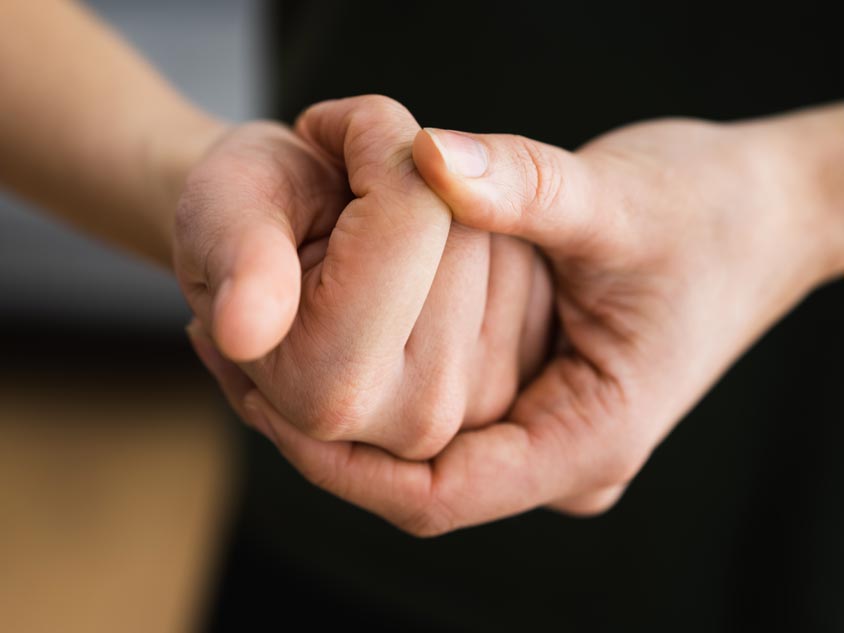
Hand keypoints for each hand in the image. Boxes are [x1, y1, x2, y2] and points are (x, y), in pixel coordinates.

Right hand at [177, 95, 552, 459]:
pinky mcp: (504, 391)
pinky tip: (419, 272)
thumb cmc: (247, 216)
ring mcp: (466, 410)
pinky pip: (528, 273)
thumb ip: (240, 261)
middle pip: (468, 240)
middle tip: (345, 215)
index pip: (415, 216)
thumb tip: (246, 330)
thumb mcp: (224, 206)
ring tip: (373, 249)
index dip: (376, 151)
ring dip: (448, 223)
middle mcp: (408, 422)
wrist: (283, 246)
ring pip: (506, 254)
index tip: (327, 154)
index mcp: (326, 391)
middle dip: (414, 194)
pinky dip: (483, 246)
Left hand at [240, 110, 843, 534]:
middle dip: (320, 428)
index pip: (434, 498)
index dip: (334, 462)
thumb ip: (521, 184)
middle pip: (414, 477)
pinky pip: (443, 407)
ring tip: (265, 337)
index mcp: (587, 439)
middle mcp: (563, 453)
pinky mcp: (540, 395)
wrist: (768, 213)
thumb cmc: (713, 214)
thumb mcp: (618, 198)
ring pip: (422, 445)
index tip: (257, 396)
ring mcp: (551, 429)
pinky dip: (383, 373)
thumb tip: (421, 159)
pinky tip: (334, 320)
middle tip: (234, 357)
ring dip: (343, 401)